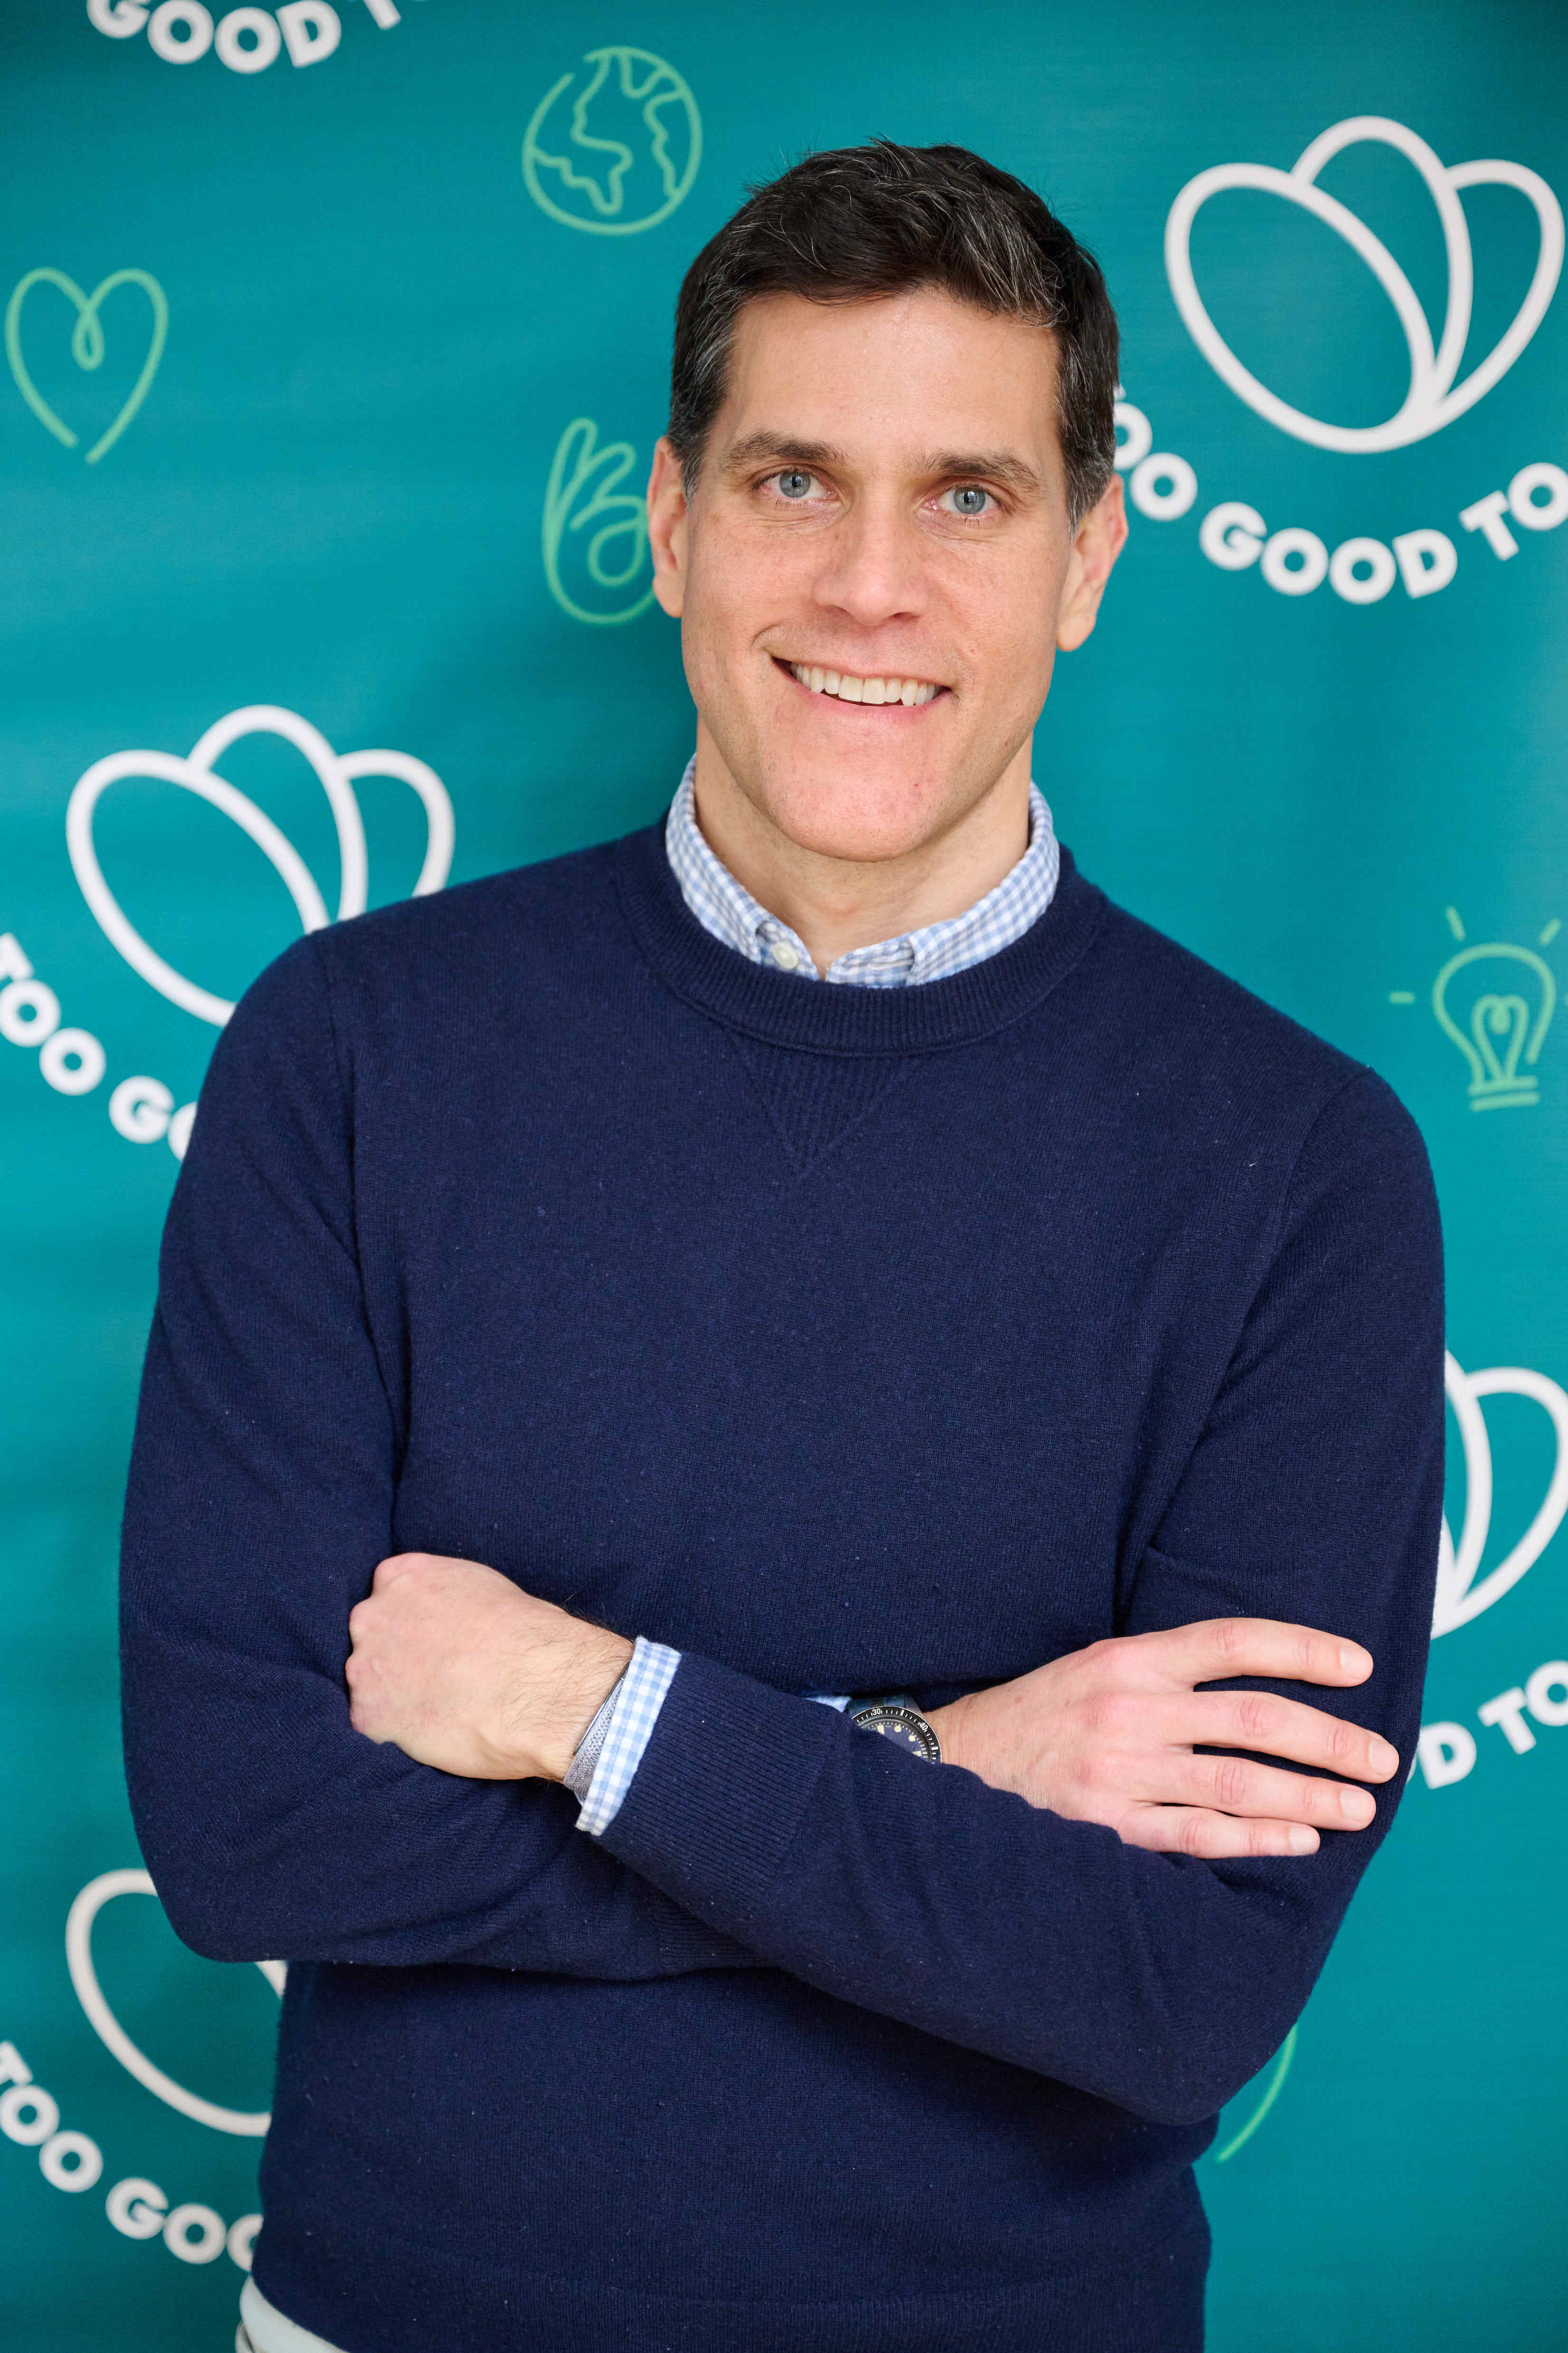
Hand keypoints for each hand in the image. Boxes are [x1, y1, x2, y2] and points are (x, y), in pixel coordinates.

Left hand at [346, 1553, 631, 1780]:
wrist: (534, 1687)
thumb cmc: (527, 1637)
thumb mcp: (485, 1588)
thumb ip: (447, 1598)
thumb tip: (447, 1617)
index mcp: (403, 1575)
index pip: (388, 1592)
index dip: (412, 1621)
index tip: (432, 1640)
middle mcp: (373, 1615)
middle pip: (372, 1636)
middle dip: (397, 1656)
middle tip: (437, 1677)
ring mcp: (364, 1666)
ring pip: (368, 1682)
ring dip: (395, 1695)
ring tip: (439, 1708)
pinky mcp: (367, 1715)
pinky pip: (371, 1725)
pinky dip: (395, 1732)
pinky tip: (432, 1731)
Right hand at [923, 1619, 1398, 1858]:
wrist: (945, 1768)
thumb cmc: (1035, 1720)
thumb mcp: (1094, 1670)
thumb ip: (1165, 1674)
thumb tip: (1257, 1688)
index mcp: (1127, 1660)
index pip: (1233, 1643)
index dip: (1303, 1649)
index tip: (1359, 1665)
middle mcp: (1128, 1709)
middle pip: (1256, 1718)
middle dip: (1332, 1737)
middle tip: (1382, 1757)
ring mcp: (1118, 1771)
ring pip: (1238, 1782)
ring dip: (1311, 1796)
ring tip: (1360, 1806)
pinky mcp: (1107, 1828)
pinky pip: (1198, 1836)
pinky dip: (1256, 1839)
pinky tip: (1299, 1841)